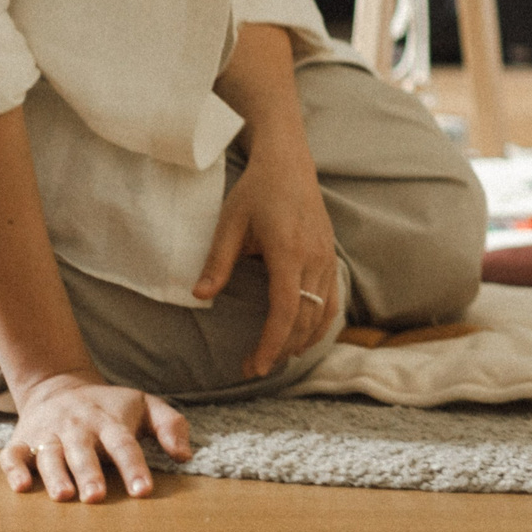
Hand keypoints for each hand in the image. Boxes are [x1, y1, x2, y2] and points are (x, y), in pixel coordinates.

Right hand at [0, 370, 192, 502]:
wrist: (58, 386)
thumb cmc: (109, 406)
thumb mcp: (144, 405)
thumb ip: (170, 425)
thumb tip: (185, 455)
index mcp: (108, 421)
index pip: (124, 445)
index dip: (134, 468)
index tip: (143, 491)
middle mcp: (77, 428)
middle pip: (84, 452)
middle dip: (90, 474)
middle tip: (96, 497)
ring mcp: (47, 434)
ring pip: (49, 455)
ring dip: (55, 475)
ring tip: (64, 496)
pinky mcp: (20, 442)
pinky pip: (12, 456)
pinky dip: (14, 470)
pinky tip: (20, 486)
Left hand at [196, 141, 340, 379]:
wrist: (289, 163)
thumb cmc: (256, 191)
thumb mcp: (229, 222)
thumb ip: (218, 261)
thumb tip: (200, 296)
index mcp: (289, 251)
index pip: (286, 309)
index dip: (272, 342)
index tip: (257, 365)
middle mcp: (314, 258)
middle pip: (305, 317)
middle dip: (281, 349)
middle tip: (254, 368)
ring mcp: (326, 257)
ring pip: (323, 312)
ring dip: (302, 340)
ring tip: (277, 357)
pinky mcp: (330, 256)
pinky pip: (331, 299)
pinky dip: (319, 323)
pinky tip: (303, 335)